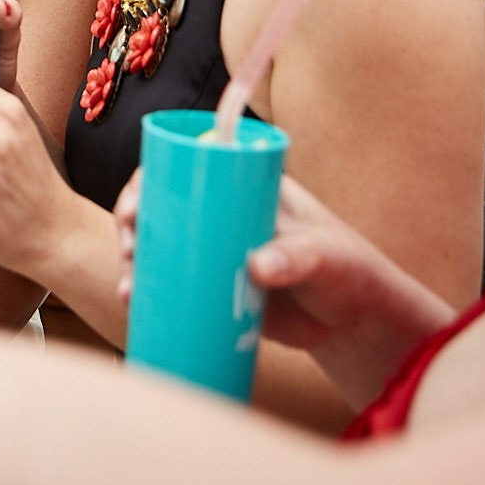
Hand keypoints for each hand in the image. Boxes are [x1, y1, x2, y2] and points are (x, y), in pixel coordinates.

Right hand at [114, 170, 456, 406]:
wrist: (354, 321)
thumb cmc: (347, 271)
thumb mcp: (326, 257)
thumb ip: (296, 258)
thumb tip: (256, 268)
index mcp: (245, 185)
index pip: (187, 163)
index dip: (151, 177)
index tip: (136, 206)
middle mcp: (221, 211)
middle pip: (161, 200)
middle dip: (132, 220)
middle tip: (130, 247)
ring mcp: (214, 248)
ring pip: (159, 241)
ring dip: (134, 258)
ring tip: (130, 286)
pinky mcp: (213, 283)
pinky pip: (171, 278)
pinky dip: (148, 287)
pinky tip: (133, 301)